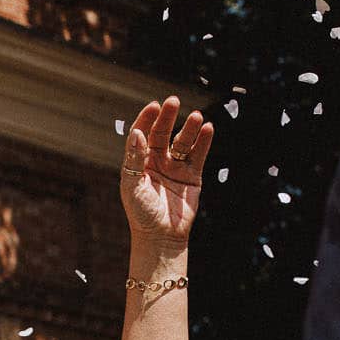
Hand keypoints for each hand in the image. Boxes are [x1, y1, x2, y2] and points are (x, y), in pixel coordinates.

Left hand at [120, 96, 211, 244]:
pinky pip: (198, 154)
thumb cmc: (141, 214)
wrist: (161, 237)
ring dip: (189, 129)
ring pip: (182, 142)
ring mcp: (175, 167)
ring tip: (197, 116)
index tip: (154, 107)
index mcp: (139, 162)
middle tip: (173, 102)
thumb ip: (135, 159)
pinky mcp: (192, 176)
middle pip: (162, 134)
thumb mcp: (132, 186)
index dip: (147, 119)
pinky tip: (208, 128)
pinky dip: (204, 141)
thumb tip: (137, 133)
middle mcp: (157, 161)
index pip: (142, 134)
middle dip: (168, 117)